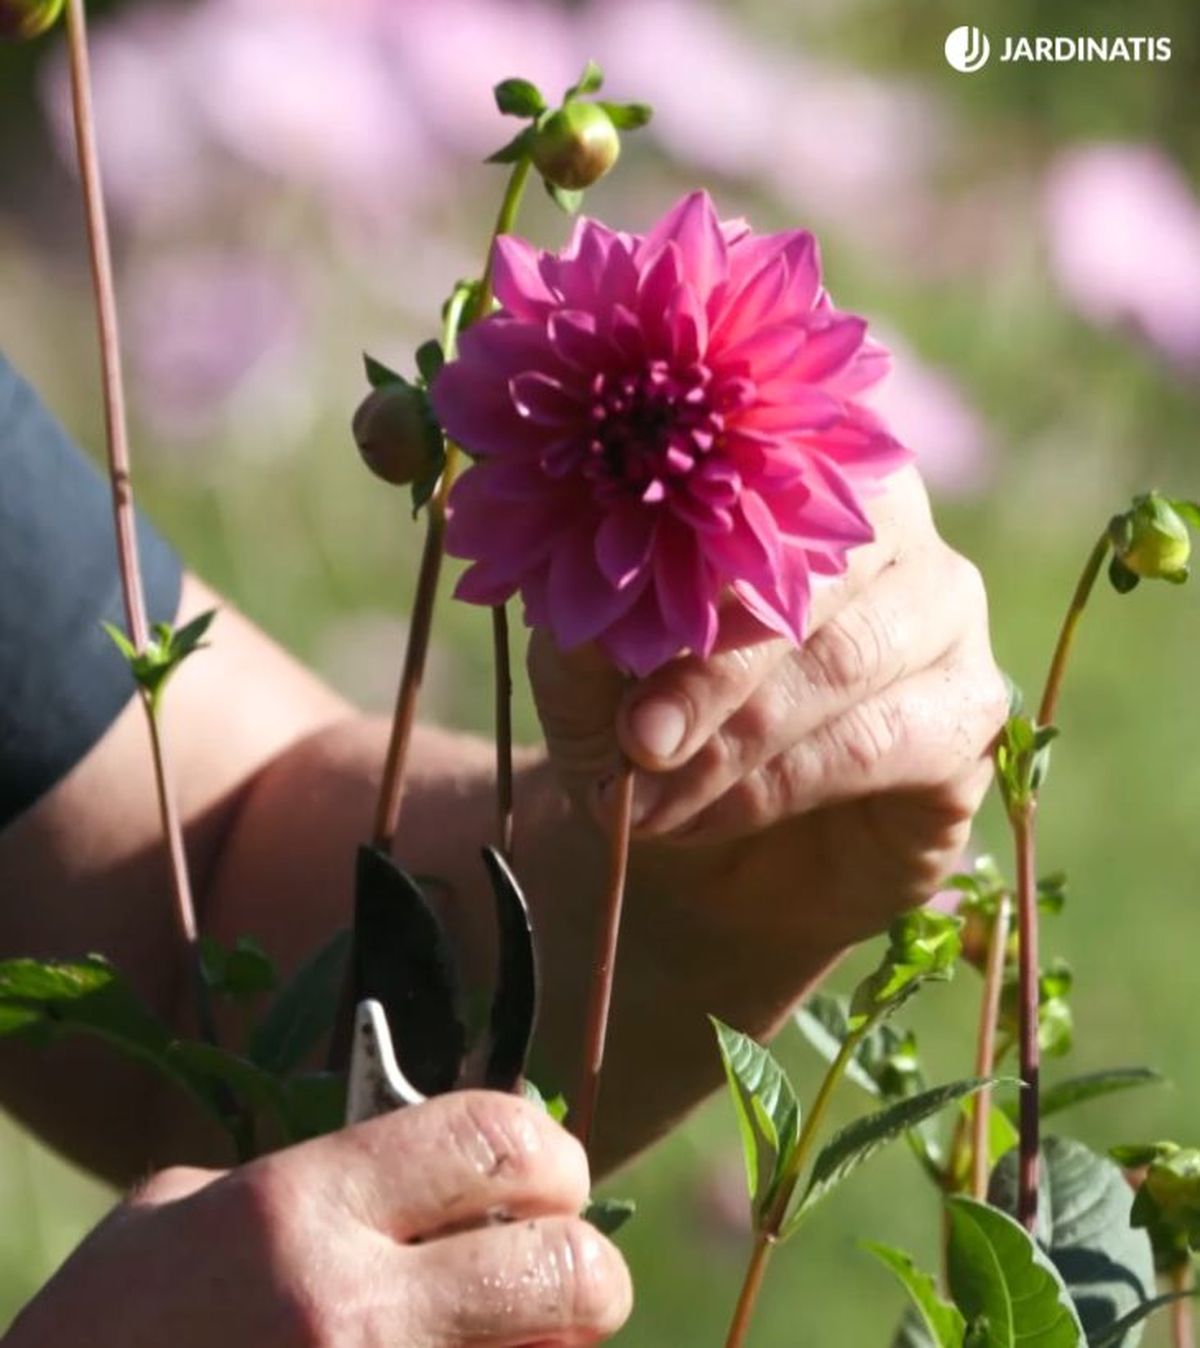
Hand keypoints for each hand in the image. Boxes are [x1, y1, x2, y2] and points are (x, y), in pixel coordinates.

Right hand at [7, 1092, 630, 1347]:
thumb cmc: (106, 1332)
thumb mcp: (181, 1215)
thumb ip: (307, 1177)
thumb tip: (425, 1177)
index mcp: (301, 1208)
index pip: (492, 1140)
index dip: (547, 1150)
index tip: (551, 1173)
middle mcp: (349, 1309)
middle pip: (558, 1266)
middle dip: (588, 1265)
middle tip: (568, 1267)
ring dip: (552, 1346)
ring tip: (521, 1334)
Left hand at [530, 467, 1007, 950]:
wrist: (711, 851)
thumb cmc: (653, 728)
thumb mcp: (590, 682)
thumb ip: (586, 634)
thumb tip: (585, 599)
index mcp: (800, 490)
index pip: (755, 498)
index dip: (680, 567)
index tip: (604, 651)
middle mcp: (894, 537)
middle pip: (813, 578)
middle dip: (712, 671)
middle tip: (637, 743)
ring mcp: (950, 624)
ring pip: (846, 663)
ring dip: (737, 744)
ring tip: (653, 800)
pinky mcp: (972, 719)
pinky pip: (879, 743)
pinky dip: (781, 786)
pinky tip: (714, 816)